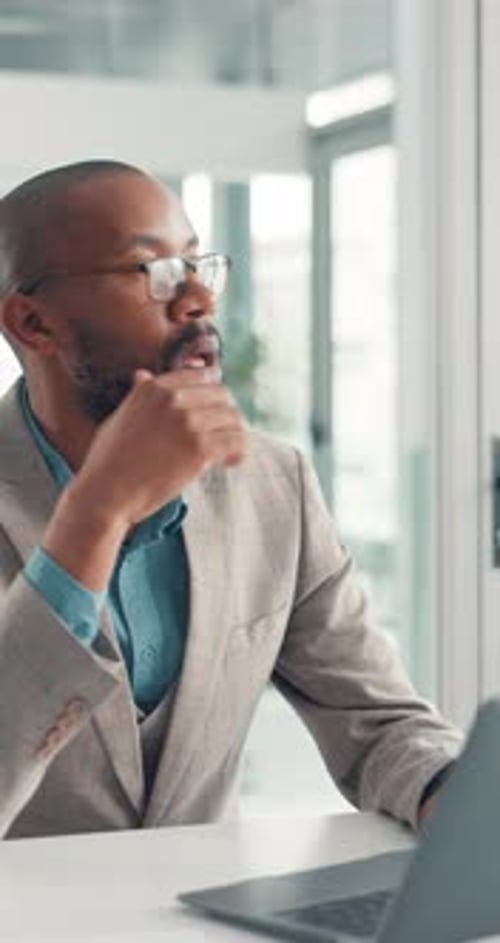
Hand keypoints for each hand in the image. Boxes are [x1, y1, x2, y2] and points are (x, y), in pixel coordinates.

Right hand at [42, 368, 246, 590]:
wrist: (106, 494)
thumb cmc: (107, 461)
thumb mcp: (119, 417)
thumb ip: (137, 395)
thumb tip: (143, 374)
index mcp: (153, 388)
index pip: (200, 374)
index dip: (212, 391)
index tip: (215, 407)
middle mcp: (173, 399)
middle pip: (222, 394)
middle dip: (225, 413)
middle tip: (223, 433)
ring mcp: (188, 422)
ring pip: (232, 418)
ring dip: (234, 434)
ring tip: (227, 452)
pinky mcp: (200, 448)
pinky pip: (236, 441)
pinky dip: (238, 452)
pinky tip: (229, 463)